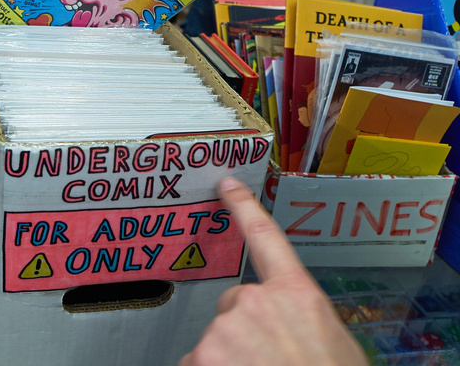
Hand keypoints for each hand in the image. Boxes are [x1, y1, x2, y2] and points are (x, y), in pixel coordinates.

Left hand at [180, 177, 365, 365]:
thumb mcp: (334, 345)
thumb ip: (301, 319)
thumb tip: (287, 322)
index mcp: (296, 295)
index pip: (265, 238)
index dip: (243, 207)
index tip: (225, 184)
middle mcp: (256, 302)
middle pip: (235, 306)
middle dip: (246, 332)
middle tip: (271, 361)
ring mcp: (225, 329)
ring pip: (217, 341)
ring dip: (230, 359)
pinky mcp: (201, 356)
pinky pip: (198, 364)